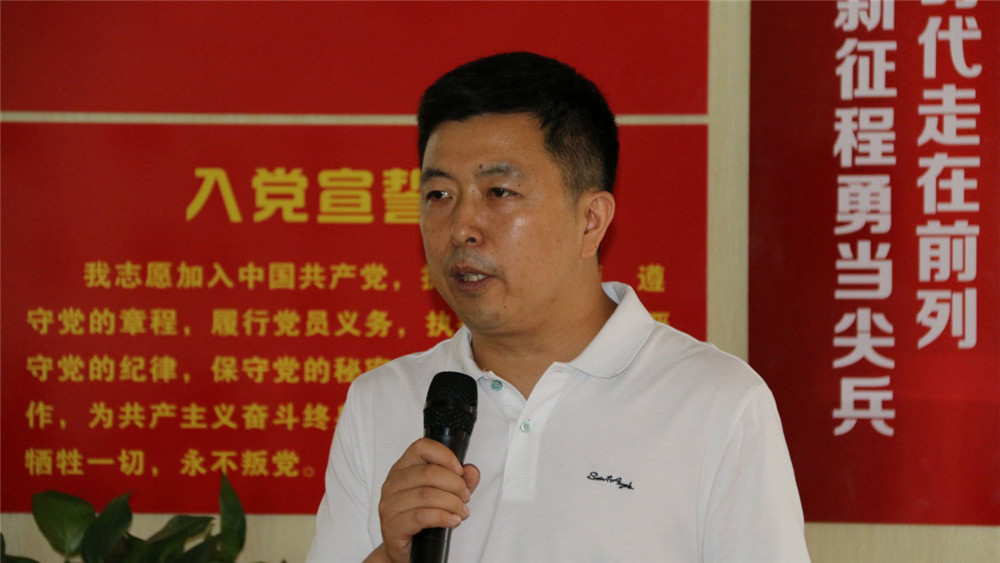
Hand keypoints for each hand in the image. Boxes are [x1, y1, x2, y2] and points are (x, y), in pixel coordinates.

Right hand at [375, 438, 480, 562]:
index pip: (422, 447)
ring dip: (452, 503)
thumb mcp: (446, 495)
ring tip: (461, 512)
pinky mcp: (392, 525)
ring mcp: (390, 504)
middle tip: (465, 497)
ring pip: (427, 495)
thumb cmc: (423, 519)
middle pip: (429, 473)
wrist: (406, 549)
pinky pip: (421, 516)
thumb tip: (471, 471)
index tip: (460, 471)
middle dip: (455, 485)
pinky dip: (443, 517)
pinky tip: (452, 520)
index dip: (445, 456)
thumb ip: (461, 481)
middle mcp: (393, 483)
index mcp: (403, 468)